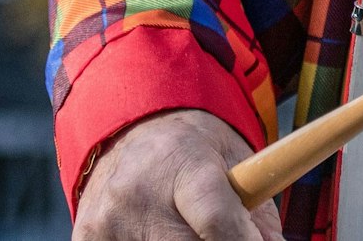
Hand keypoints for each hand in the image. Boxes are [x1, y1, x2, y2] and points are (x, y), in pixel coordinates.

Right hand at [73, 109, 284, 240]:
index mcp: (182, 161)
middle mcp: (138, 192)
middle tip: (230, 236)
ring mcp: (106, 222)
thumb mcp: (233, 160)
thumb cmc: (194, 150)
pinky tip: (161, 233)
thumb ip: (256, 211)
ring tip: (188, 227)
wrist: (129, 131)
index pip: (216, 218)